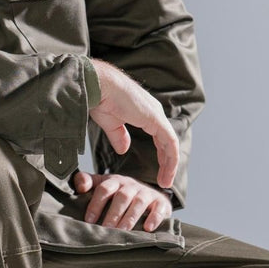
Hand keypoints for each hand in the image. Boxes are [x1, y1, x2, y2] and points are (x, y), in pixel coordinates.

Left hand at [73, 171, 171, 231]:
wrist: (148, 195)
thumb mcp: (103, 185)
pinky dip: (154, 218)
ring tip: (122, 232)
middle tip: (105, 229)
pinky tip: (148, 228)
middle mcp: (131, 185)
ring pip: (138, 203)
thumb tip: (79, 186)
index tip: (88, 220)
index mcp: (114, 181)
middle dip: (113, 214)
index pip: (104, 189)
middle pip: (122, 197)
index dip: (95, 204)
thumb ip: (88, 182)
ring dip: (130, 218)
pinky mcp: (161, 203)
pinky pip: (159, 209)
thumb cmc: (119, 194)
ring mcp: (146, 193)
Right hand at [88, 59, 178, 188]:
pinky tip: (167, 172)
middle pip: (166, 140)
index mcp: (144, 111)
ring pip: (170, 143)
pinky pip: (170, 143)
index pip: (159, 136)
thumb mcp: (110, 122)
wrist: (98, 85)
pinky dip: (171, 159)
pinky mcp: (155, 119)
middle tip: (164, 180)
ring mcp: (156, 115)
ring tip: (165, 181)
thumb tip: (124, 149)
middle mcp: (153, 112)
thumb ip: (119, 136)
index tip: (158, 170)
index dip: (160, 153)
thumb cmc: (100, 98)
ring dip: (170, 164)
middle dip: (167, 161)